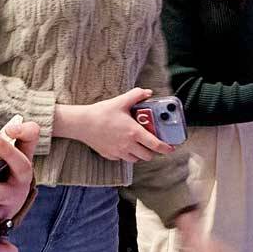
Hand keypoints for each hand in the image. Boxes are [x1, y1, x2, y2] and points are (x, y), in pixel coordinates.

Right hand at [55, 87, 171, 163]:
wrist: (81, 124)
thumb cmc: (101, 113)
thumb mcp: (120, 101)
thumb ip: (136, 95)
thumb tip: (148, 92)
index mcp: (134, 132)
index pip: (155, 145)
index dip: (166, 148)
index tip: (171, 148)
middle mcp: (128, 145)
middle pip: (147, 156)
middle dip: (152, 151)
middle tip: (152, 143)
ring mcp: (119, 152)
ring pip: (136, 159)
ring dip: (140, 154)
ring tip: (138, 144)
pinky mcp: (110, 156)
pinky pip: (123, 159)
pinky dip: (127, 154)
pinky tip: (123, 145)